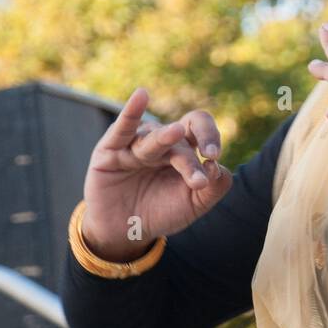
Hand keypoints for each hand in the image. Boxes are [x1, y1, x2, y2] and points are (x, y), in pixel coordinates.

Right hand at [80, 87, 233, 261]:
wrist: (126, 232)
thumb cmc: (162, 212)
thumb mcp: (194, 204)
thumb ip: (214, 187)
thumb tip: (218, 167)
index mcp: (182, 147)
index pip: (199, 127)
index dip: (209, 136)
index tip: (214, 157)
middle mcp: (160, 141)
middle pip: (178, 135)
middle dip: (189, 156)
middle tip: (201, 169)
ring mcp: (134, 144)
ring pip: (152, 138)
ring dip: (165, 138)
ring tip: (177, 133)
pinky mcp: (110, 151)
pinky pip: (121, 129)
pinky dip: (130, 113)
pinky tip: (141, 95)